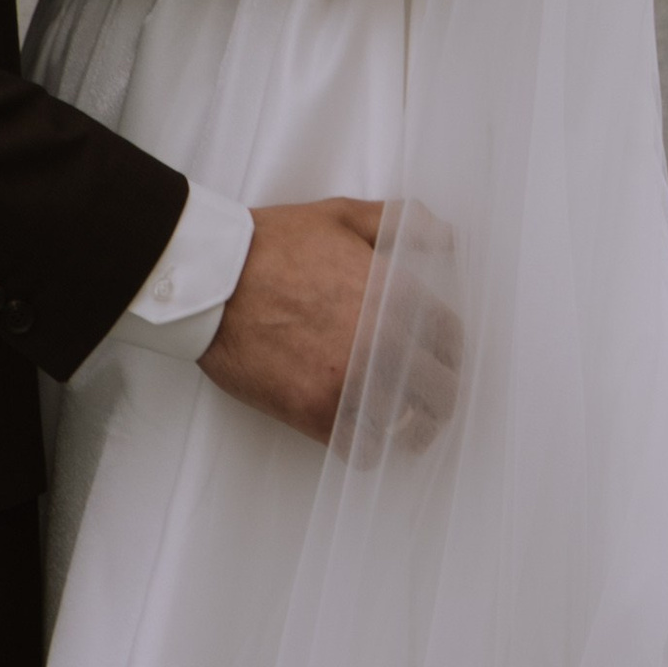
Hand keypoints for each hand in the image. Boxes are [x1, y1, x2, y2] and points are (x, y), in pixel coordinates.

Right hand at [199, 199, 461, 455]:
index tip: (441, 361)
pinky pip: (361, 450)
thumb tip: (451, 238)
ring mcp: (350, 382)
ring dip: (407, 430)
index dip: (451, 353)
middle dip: (438, 400)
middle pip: (439, 393)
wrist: (216, 278)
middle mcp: (382, 343)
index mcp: (395, 294)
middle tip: (427, 403)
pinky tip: (360, 435)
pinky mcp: (315, 413)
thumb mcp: (344, 216)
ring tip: (400, 427)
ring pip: (405, 429)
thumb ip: (403, 222)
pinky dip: (365, 447)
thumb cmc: (278, 243)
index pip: (450, 339)